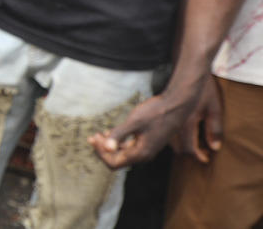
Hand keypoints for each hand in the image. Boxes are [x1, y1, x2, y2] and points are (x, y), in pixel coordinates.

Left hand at [87, 77, 205, 168]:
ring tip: (98, 134)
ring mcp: (146, 149)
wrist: (176, 106)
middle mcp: (144, 155)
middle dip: (103, 149)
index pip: (114, 162)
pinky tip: (111, 133)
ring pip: (124, 153)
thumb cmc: (156, 113)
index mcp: (140, 154)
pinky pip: (130, 146)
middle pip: (118, 159)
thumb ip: (119, 134)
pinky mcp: (148, 142)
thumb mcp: (134, 122)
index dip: (101, 153)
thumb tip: (106, 148)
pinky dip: (119, 141)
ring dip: (110, 145)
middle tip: (92, 137)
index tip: (93, 139)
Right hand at [170, 75, 222, 162]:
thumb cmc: (203, 89)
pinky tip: (182, 131)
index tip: (205, 158)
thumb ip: (215, 129)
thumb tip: (215, 147)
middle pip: (178, 147)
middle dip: (189, 152)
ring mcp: (167, 118)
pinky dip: (175, 136)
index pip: (188, 148)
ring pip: (170, 141)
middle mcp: (174, 123)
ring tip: (192, 142)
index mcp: (187, 123)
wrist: (187, 71)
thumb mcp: (214, 108)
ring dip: (181, 145)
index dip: (198, 156)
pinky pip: (167, 131)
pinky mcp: (162, 113)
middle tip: (200, 151)